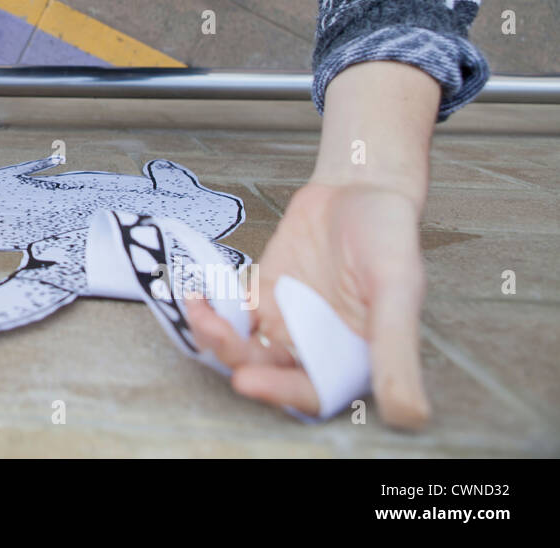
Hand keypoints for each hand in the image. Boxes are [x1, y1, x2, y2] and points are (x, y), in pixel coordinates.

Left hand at [187, 181, 429, 427]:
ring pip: (245, 347)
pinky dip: (211, 312)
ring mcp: (287, 322)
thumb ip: (395, 349)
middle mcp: (317, 347)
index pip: (314, 391)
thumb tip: (409, 416)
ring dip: (217, 337)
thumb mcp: (397, 289)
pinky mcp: (263, 296)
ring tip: (200, 311)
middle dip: (237, 359)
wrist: (359, 187)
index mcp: (354, 357)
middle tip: (214, 335)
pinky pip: (232, 316)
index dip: (280, 392)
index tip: (246, 380)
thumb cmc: (388, 235)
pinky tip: (196, 296)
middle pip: (270, 372)